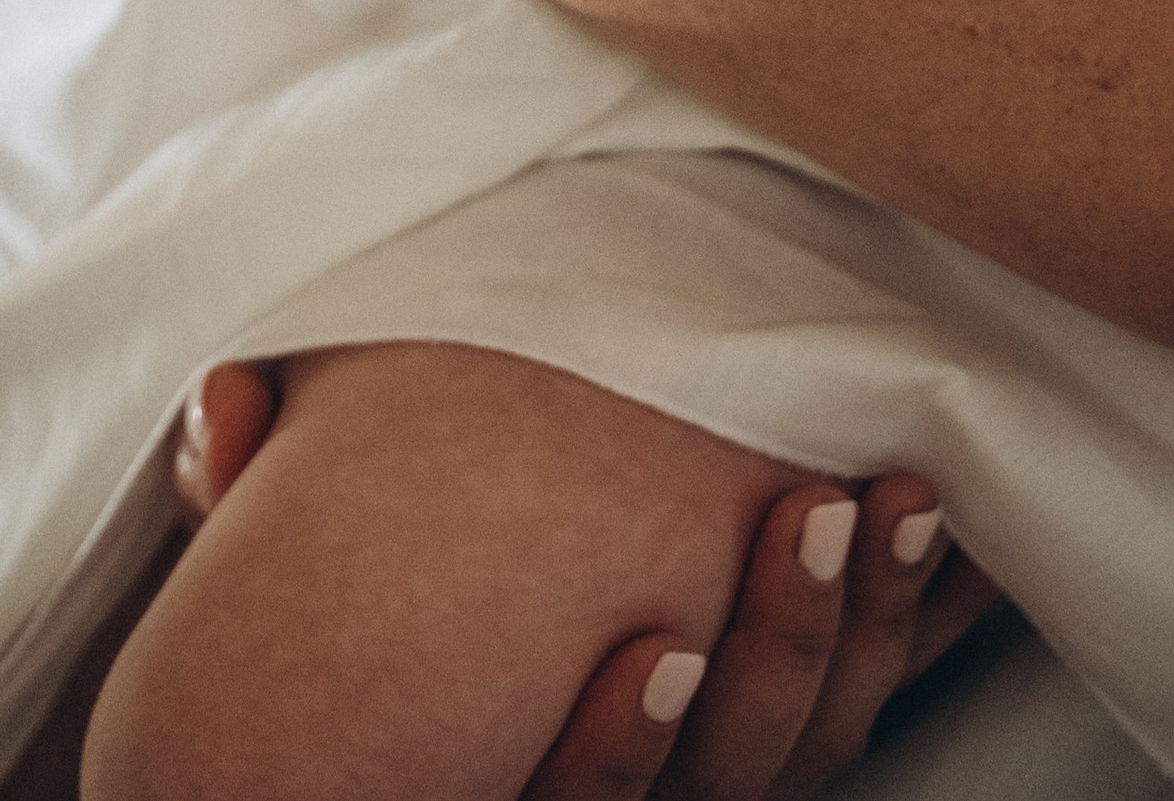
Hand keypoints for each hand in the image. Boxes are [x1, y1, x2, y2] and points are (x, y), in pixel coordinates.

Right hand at [171, 369, 1004, 799]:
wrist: (418, 689)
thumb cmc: (353, 617)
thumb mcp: (286, 578)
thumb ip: (253, 495)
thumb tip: (221, 412)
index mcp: (505, 780)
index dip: (623, 751)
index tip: (657, 643)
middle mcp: (623, 797)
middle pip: (737, 782)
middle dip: (784, 655)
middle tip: (821, 515)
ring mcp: (717, 772)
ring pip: (818, 748)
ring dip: (871, 628)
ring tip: (900, 499)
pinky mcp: (786, 722)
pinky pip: (872, 702)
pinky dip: (921, 621)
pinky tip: (951, 535)